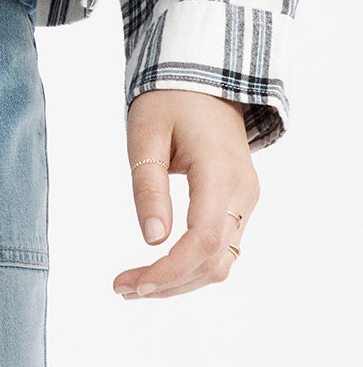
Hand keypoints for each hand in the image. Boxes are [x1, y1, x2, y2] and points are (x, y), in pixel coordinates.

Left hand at [113, 88, 259, 300]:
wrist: (204, 77)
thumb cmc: (169, 98)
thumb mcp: (146, 132)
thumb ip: (148, 184)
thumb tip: (152, 241)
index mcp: (220, 173)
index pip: (204, 241)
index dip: (170, 272)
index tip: (133, 283)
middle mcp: (242, 193)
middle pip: (215, 261)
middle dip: (169, 284)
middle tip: (122, 288)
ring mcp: (245, 199)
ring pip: (222, 261)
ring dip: (181, 281)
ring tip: (134, 285)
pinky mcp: (239, 202)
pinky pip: (222, 247)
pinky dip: (192, 265)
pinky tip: (159, 269)